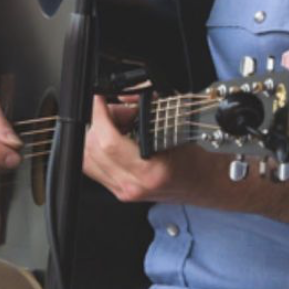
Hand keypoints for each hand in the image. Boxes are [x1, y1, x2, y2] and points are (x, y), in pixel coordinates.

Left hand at [83, 94, 207, 202]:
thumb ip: (146, 106)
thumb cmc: (192, 159)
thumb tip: (124, 96)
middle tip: (118, 112)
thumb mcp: (174, 126)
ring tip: (116, 126)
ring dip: (95, 136)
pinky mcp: (119, 192)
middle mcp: (133, 184)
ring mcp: (124, 191)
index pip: (107, 141)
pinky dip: (96, 149)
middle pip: (92, 148)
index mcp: (148, 169)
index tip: (100, 99)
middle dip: (99, 122)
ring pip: (87, 158)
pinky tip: (113, 140)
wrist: (201, 184)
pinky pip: (93, 168)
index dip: (99, 115)